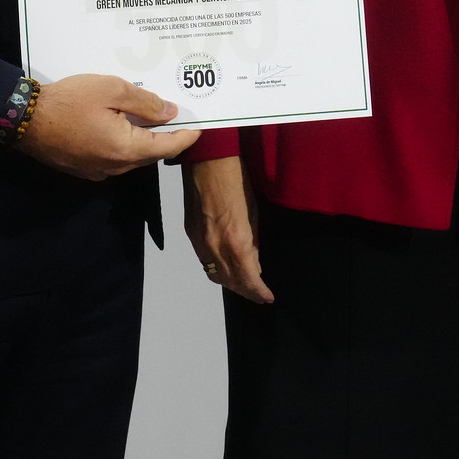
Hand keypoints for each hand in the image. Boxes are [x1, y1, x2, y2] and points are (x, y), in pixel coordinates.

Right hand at [13, 74, 197, 180]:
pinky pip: (113, 155)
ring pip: (131, 155)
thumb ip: (146, 103)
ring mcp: (98, 170)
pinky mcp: (83, 167)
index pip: (168, 147)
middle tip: (178, 112)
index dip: (187, 135)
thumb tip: (171, 113)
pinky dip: (124, 141)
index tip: (201, 124)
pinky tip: (123, 122)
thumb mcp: (112, 90)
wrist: (23, 119)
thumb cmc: (69, 101)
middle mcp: (115, 167)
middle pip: (150, 152)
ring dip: (143, 137)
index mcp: (126, 149)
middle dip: (166, 134)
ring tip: (153, 114)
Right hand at [183, 156, 272, 302]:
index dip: (258, 292)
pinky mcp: (190, 233)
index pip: (248, 278)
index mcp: (236, 240)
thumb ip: (253, 241)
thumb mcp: (253, 212)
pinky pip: (204, 261)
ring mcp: (200, 241)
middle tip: (258, 295)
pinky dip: (216, 270)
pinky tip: (226, 268)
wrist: (207, 160)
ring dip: (230, 283)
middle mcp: (215, 246)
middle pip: (229, 281)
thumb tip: (254, 260)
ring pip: (214, 274)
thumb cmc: (237, 179)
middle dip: (245, 291)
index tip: (267, 298)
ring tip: (244, 286)